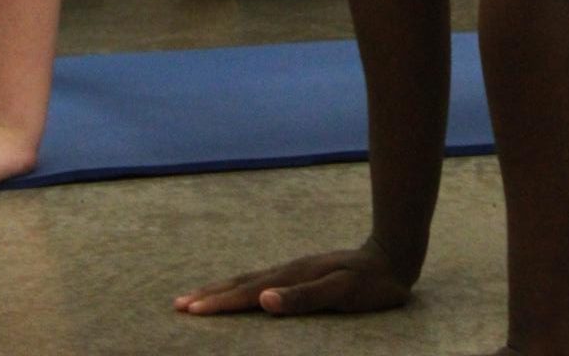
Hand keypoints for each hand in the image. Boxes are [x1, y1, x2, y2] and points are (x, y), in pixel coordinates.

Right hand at [174, 244, 412, 316]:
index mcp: (289, 278)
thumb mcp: (339, 293)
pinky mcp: (300, 274)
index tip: (189, 311)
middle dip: (208, 295)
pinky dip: (240, 288)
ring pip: (247, 280)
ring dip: (220, 290)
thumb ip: (302, 298)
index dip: (217, 303)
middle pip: (239, 283)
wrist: (391, 256)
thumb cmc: (368, 284)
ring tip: (198, 297)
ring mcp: (292, 271)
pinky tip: (241, 292)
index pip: (246, 293)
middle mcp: (286, 271)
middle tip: (178, 304)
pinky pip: (260, 281)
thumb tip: (263, 300)